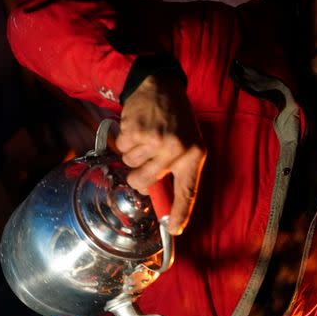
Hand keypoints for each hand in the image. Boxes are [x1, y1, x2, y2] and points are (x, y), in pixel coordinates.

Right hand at [116, 75, 205, 234]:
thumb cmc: (176, 119)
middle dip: (137, 177)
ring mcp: (155, 139)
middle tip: (143, 162)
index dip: (181, 212)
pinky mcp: (136, 130)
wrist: (161, 85)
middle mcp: (177, 149)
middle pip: (145, 182)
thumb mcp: (188, 143)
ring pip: (130, 165)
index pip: (188, 191)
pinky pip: (121, 149)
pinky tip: (137, 127)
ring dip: (132, 154)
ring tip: (146, 137)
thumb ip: (177, 169)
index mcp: (194, 154)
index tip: (174, 230)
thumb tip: (160, 201)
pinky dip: (124, 140)